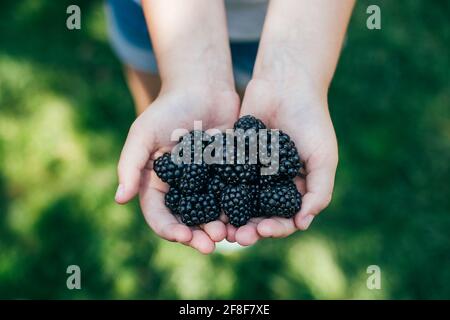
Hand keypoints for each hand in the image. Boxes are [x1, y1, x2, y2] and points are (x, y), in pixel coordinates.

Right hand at [116, 85, 238, 253]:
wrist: (203, 88)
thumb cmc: (168, 108)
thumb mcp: (143, 132)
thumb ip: (130, 164)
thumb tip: (119, 199)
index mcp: (158, 183)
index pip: (159, 215)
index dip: (169, 229)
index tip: (183, 237)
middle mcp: (182, 189)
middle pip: (188, 221)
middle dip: (199, 235)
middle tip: (213, 244)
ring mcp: (207, 184)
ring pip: (213, 214)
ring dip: (222, 228)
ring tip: (233, 236)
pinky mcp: (229, 175)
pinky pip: (235, 197)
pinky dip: (241, 210)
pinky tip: (250, 218)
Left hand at [229, 76, 337, 245]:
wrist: (286, 84)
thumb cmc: (312, 120)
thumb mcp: (324, 157)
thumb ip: (319, 190)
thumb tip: (303, 224)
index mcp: (294, 188)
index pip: (285, 218)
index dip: (275, 228)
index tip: (263, 230)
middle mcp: (271, 185)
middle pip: (259, 215)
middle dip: (249, 228)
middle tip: (236, 237)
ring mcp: (251, 172)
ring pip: (238, 202)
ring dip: (230, 217)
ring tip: (219, 227)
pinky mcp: (232, 157)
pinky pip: (223, 177)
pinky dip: (215, 190)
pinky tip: (205, 200)